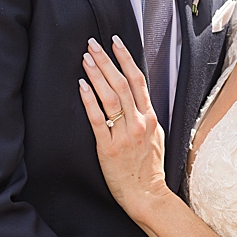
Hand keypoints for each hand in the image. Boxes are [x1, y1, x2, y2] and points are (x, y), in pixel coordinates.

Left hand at [79, 36, 169, 219]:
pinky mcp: (108, 148)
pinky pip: (97, 119)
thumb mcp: (156, 136)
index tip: (115, 42)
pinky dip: (89, 100)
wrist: (146, 194)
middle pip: (122, 83)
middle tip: (92, 44)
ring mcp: (123, 135)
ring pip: (109, 97)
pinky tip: (81, 86)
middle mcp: (138, 122)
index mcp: (150, 117)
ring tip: (85, 58)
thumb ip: (146, 116)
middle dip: (106, 60)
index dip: (126, 58)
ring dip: (96, 75)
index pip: (138, 80)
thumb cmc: (149, 167)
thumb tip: (136, 97)